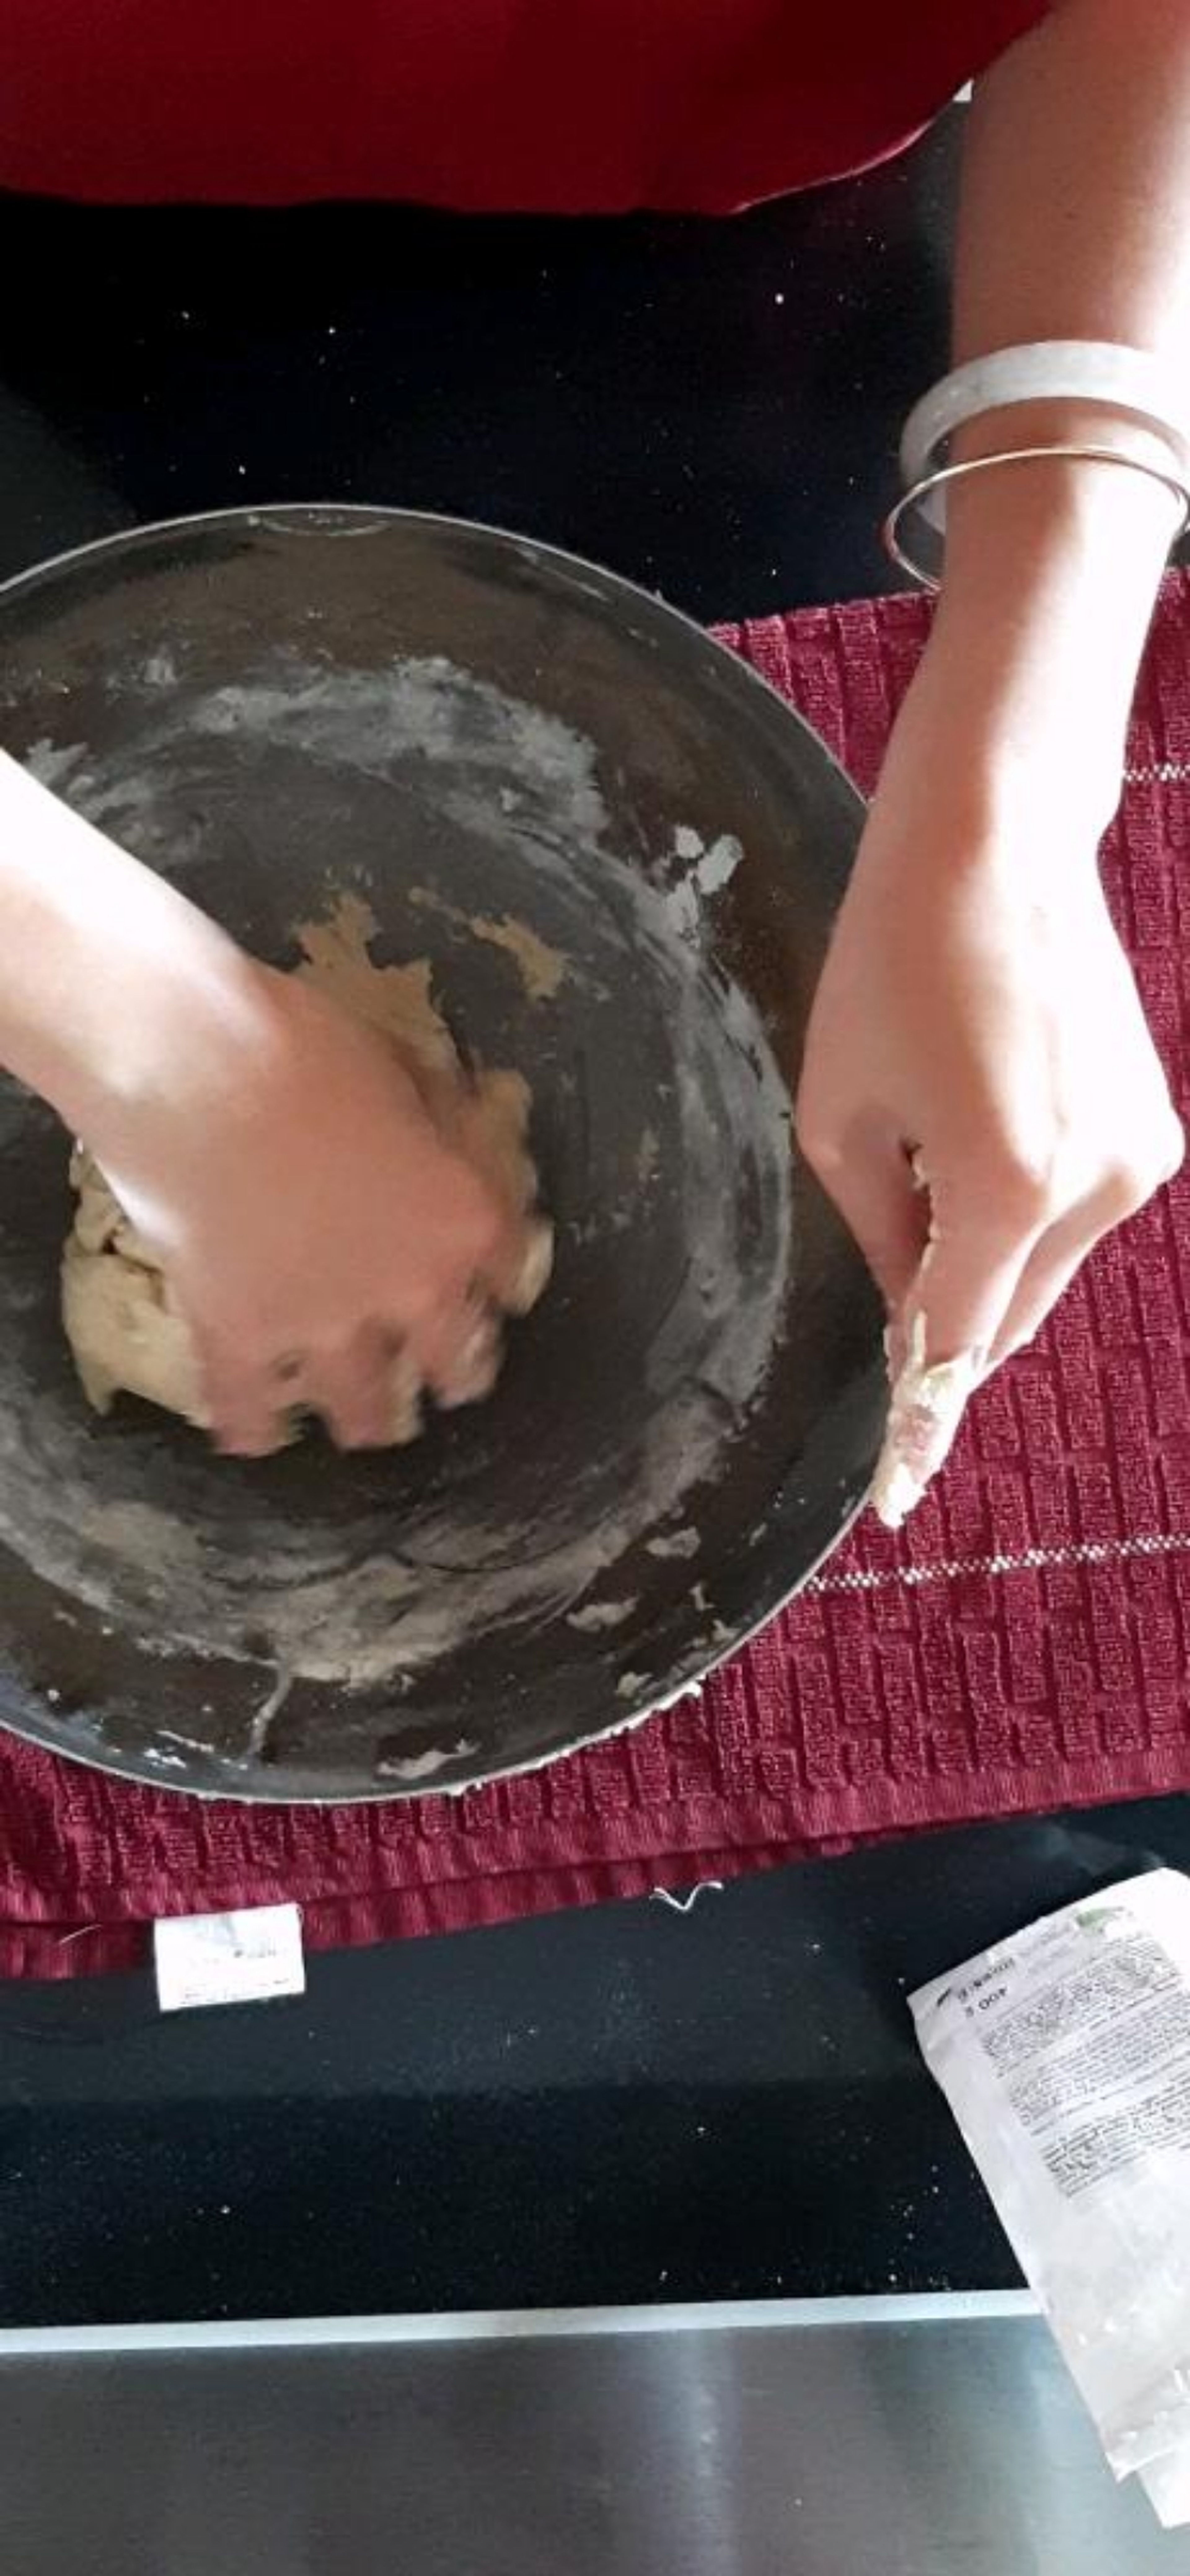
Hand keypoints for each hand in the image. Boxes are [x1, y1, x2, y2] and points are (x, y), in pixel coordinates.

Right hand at [95, 963, 545, 1455]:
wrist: (194, 1065)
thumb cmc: (302, 1044)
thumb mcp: (405, 1070)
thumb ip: (440, 1123)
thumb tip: (465, 1124)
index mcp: (461, 1221)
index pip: (506, 1273)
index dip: (498, 1284)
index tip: (493, 1294)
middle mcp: (408, 1291)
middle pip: (454, 1361)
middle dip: (455, 1374)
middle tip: (450, 1380)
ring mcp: (323, 1325)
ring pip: (362, 1406)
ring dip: (367, 1417)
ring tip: (365, 1426)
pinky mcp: (240, 1339)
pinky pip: (249, 1408)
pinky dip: (251, 1425)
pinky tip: (251, 1436)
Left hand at [796, 678, 1182, 1522]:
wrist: (994, 851)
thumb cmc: (892, 967)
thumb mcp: (843, 1116)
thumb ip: (882, 1234)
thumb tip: (912, 1314)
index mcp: (1006, 1187)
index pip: (954, 1342)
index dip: (920, 1415)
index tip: (900, 1487)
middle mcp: (1092, 1187)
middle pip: (1006, 1316)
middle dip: (950, 1327)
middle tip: (894, 1308)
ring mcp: (1137, 1160)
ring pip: (1042, 1270)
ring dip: (987, 1260)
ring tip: (936, 1158)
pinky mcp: (1153, 1132)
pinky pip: (1074, 1216)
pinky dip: (1025, 1213)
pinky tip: (984, 1132)